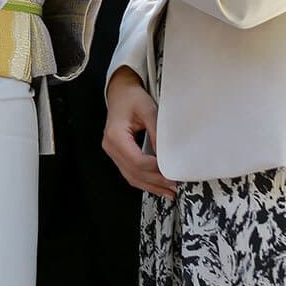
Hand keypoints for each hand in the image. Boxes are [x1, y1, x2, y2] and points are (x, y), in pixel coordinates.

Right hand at [103, 67, 176, 199]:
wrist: (120, 92)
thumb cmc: (133, 98)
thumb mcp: (149, 110)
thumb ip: (157, 133)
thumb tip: (168, 156)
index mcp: (115, 135)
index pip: (137, 160)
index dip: (155, 169)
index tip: (173, 172)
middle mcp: (110, 147)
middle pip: (133, 172)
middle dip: (155, 182)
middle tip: (175, 187)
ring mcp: (112, 152)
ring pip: (131, 176)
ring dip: (151, 186)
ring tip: (170, 192)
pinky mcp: (118, 154)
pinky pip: (130, 172)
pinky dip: (144, 181)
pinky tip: (158, 186)